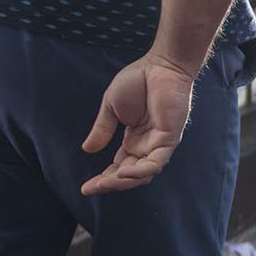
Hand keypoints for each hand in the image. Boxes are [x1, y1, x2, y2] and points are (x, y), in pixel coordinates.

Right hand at [80, 51, 197, 195]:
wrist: (159, 66)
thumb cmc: (138, 81)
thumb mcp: (111, 108)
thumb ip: (102, 129)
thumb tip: (87, 150)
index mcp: (134, 141)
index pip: (118, 167)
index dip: (103, 179)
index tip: (85, 188)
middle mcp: (147, 147)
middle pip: (129, 175)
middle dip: (110, 184)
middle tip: (91, 190)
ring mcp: (158, 144)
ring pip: (143, 174)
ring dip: (124, 181)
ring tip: (105, 183)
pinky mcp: (169, 139)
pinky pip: (156, 162)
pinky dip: (141, 170)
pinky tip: (124, 172)